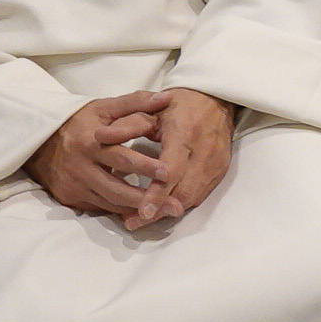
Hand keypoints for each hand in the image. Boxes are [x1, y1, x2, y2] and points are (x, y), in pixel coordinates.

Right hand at [28, 92, 171, 220]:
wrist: (40, 141)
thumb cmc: (80, 122)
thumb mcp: (104, 107)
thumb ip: (136, 102)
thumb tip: (166, 98)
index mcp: (90, 143)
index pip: (122, 157)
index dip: (145, 167)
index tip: (169, 172)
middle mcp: (80, 168)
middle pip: (117, 189)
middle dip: (146, 197)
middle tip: (175, 205)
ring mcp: (74, 186)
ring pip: (110, 203)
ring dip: (138, 209)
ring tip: (166, 212)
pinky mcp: (70, 198)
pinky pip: (100, 208)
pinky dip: (122, 212)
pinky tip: (143, 213)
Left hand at [134, 87, 233, 227]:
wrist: (215, 99)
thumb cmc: (179, 103)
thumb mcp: (151, 108)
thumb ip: (126, 124)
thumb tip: (99, 137)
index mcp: (185, 132)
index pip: (172, 170)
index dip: (157, 193)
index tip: (142, 211)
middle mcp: (204, 150)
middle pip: (183, 190)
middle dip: (159, 209)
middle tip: (134, 222)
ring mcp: (216, 162)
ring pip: (193, 196)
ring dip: (168, 210)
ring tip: (143, 219)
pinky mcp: (221, 169)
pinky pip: (201, 193)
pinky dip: (181, 203)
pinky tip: (163, 208)